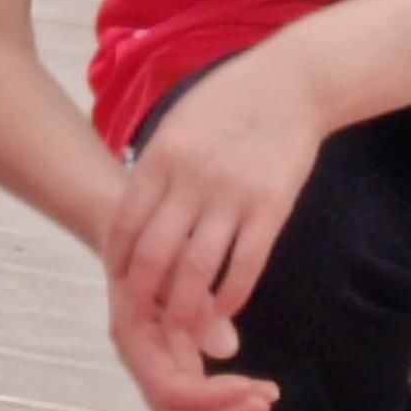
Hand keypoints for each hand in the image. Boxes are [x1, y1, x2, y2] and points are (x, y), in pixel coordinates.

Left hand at [103, 42, 320, 410]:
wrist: (293, 83)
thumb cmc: (231, 100)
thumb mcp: (179, 123)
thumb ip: (157, 167)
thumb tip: (135, 210)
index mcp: (163, 157)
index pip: (127, 222)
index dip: (119, 259)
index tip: (117, 281)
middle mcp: (192, 180)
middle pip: (155, 253)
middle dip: (142, 293)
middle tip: (140, 317)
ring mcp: (233, 196)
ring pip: (197, 268)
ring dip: (184, 306)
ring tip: (179, 327)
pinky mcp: (271, 209)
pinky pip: (245, 265)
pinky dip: (231, 295)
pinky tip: (225, 310)